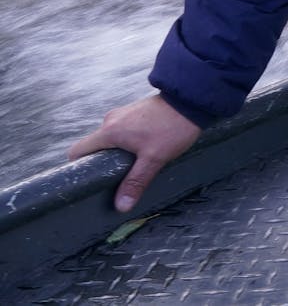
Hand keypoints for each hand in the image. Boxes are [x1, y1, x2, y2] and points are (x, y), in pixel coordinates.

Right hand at [68, 94, 201, 212]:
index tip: (89, 181)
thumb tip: (121, 206)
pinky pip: (123, 130)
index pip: (78, 150)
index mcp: (109, 131)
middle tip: (115, 178)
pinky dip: (127, 142)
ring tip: (132, 165)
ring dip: (117, 152)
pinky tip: (142, 150)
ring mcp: (123, 114)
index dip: (78, 167)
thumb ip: (135, 182)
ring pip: (111, 139)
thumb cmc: (172, 128)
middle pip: (95, 146)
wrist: (191, 100)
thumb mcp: (154, 159)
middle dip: (102, 162)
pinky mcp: (135, 112)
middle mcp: (111, 120)